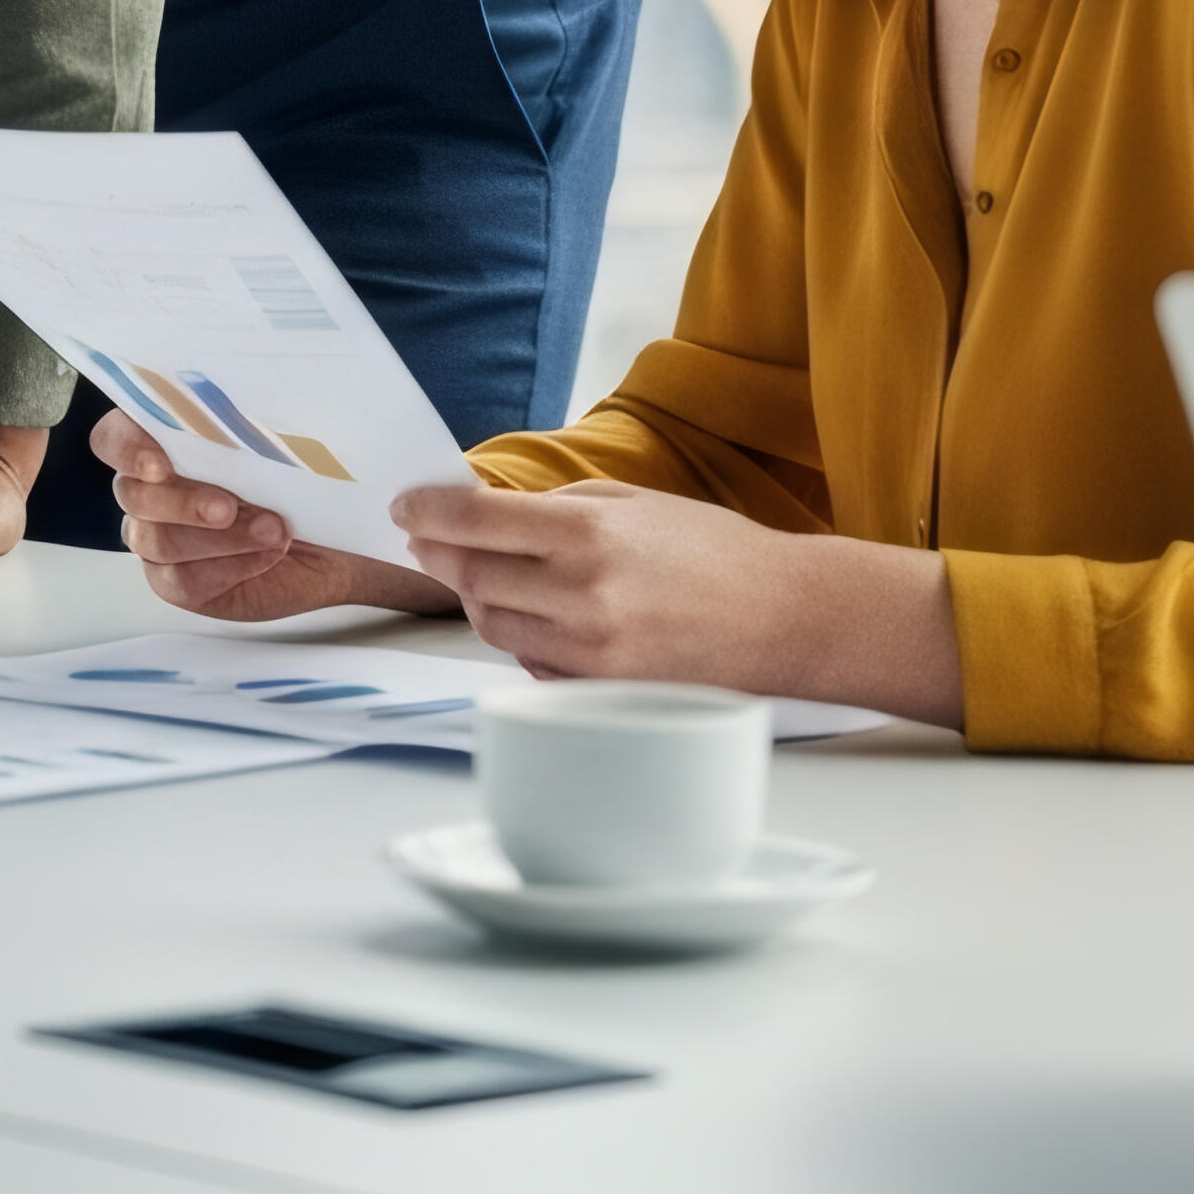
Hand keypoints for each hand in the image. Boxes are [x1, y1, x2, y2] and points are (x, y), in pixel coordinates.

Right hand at [98, 408, 457, 622]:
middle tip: (228, 506)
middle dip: (182, 502)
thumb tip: (242, 407)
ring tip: (273, 531)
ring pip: (158, 541)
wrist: (335, 540)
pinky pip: (185, 581)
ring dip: (218, 538)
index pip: (112, 440)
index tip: (161, 464)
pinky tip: (268, 554)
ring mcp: (158, 540)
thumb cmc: (300, 480)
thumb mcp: (278, 442)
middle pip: (132, 495)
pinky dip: (231, 566)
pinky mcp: (178, 583)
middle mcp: (148, 492)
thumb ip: (244, 424)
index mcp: (159, 443)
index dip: (127, 449)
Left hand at [392, 479, 963, 722]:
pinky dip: (524, 637)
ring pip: (491, 625)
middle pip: (469, 576)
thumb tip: (478, 506)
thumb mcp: (632, 502)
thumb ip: (554, 506)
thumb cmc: (713, 550)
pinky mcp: (601, 691)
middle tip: (435, 539)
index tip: (405, 507)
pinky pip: (529, 663)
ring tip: (507, 576)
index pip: (474, 520)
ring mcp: (591, 651)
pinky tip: (551, 616)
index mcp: (589, 534)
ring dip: (482, 597)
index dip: (427, 512)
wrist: (788, 618)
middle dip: (444, 554)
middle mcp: (583, 595)